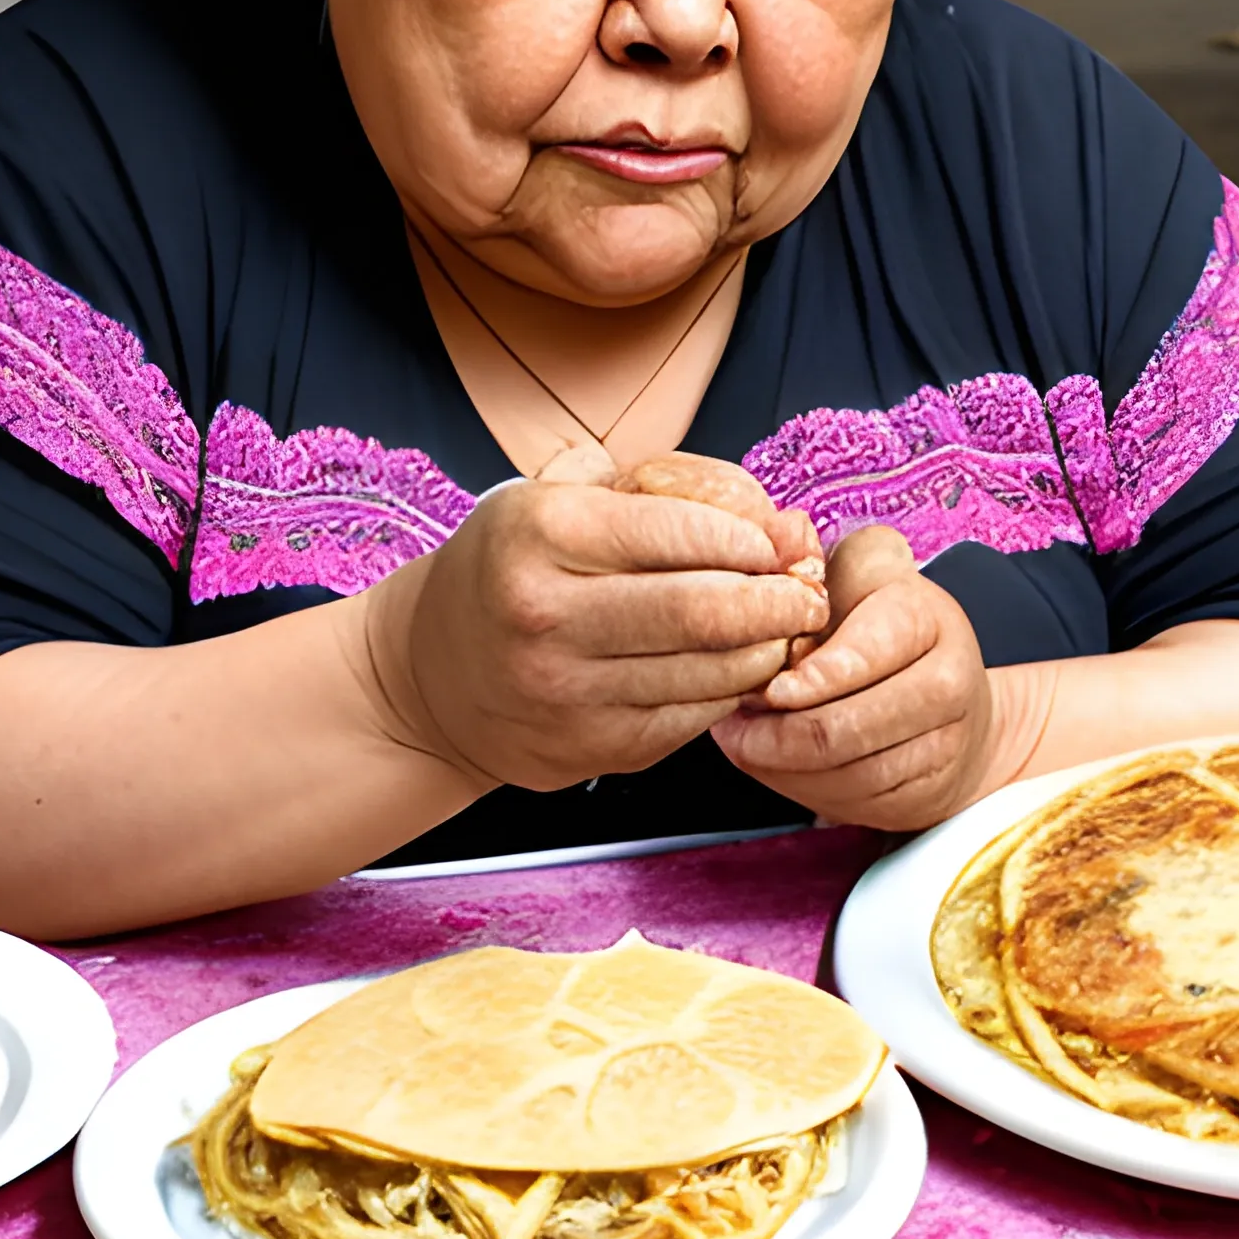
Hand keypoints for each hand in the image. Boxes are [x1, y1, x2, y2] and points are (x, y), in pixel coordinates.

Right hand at [360, 477, 829, 794]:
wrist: (431, 674)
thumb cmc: (512, 567)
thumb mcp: (562, 495)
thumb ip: (667, 490)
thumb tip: (777, 519)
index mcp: (543, 533)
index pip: (682, 533)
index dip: (751, 538)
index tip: (778, 540)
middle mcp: (549, 614)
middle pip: (705, 610)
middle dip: (778, 600)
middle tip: (807, 592)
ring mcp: (567, 690)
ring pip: (708, 672)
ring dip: (766, 650)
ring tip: (784, 630)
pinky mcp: (590, 748)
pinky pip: (690, 718)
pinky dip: (729, 692)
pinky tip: (738, 668)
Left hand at [710, 525, 994, 829]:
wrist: (960, 700)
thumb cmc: (885, 623)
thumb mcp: (857, 573)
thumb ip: (814, 566)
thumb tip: (765, 576)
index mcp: (927, 618)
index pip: (858, 658)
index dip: (801, 680)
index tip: (763, 688)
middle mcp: (948, 684)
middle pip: (840, 731)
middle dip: (771, 733)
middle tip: (732, 721)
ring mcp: (945, 748)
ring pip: (842, 777)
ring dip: (779, 765)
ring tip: (744, 740)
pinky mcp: (928, 799)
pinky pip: (853, 806)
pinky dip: (803, 789)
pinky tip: (779, 763)